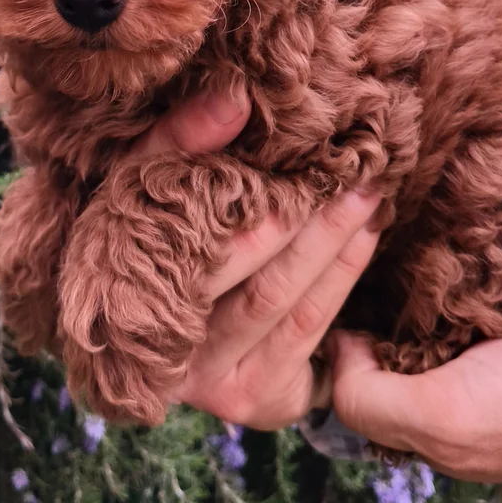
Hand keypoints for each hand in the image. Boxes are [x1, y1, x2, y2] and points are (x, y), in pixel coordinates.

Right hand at [128, 84, 382, 429]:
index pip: (205, 249)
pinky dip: (339, 283)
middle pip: (260, 282)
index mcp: (132, 303)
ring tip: (369, 198)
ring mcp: (217, 391)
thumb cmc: (143, 239)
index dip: (261, 204)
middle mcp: (173, 362)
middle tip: (359, 171)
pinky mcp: (256, 403)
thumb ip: (181, 141)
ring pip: (289, 307)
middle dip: (316, 222)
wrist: (135, 331)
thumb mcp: (144, 186)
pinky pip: (307, 335)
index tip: (306, 155)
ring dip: (338, 249)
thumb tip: (235, 100)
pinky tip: (362, 239)